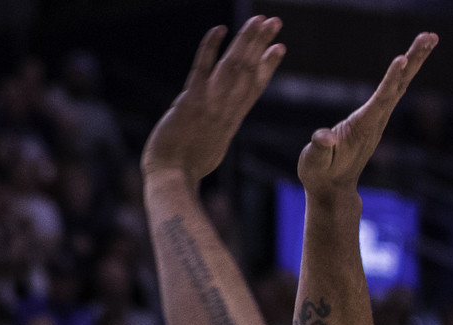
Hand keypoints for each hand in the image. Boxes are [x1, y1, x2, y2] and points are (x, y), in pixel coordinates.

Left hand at [142, 17, 285, 186]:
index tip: (279, 48)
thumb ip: (217, 132)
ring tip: (259, 19)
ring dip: (247, 40)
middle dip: (263, 43)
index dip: (268, 66)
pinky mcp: (192, 100)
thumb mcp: (212, 149)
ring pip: (234, 65)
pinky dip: (211, 47)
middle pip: (249, 70)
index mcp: (232, 120)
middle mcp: (226, 108)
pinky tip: (219, 29)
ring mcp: (211, 103)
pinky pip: (202, 67)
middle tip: (275, 22)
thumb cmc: (186, 169)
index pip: (254, 87)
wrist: (172, 177)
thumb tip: (216, 129)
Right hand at [297, 33, 436, 202]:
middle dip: (413, 61)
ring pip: (400, 86)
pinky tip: (410, 60)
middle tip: (429, 37)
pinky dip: (402, 73)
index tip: (401, 59)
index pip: (380, 100)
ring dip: (414, 61)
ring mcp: (378, 120)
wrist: (333, 190)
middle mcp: (375, 121)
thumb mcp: (313, 163)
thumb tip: (326, 136)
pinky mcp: (375, 119)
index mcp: (362, 128)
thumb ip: (320, 148)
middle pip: (399, 86)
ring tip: (428, 37)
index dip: (390, 80)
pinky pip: (392, 91)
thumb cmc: (319, 175)